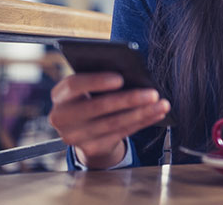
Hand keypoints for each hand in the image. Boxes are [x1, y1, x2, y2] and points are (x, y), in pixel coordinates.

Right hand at [49, 72, 169, 168]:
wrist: (84, 129)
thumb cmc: (91, 96)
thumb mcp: (90, 87)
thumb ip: (102, 78)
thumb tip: (133, 74)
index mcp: (60, 95)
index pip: (74, 85)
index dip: (96, 82)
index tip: (120, 78)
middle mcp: (62, 117)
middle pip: (98, 106)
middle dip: (129, 99)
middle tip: (153, 93)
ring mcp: (75, 136)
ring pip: (114, 123)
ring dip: (142, 113)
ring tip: (162, 104)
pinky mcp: (90, 148)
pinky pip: (121, 134)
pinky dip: (142, 122)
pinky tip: (156, 114)